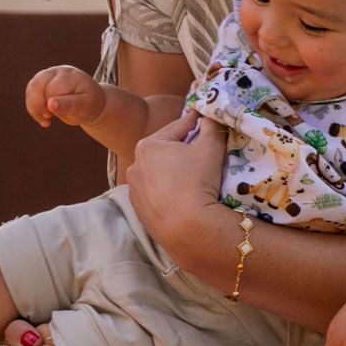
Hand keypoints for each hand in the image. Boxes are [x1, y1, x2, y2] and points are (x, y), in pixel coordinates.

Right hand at [25, 66, 106, 128]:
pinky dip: (32, 106)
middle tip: (49, 118)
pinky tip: (43, 116)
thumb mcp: (83, 107)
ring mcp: (51, 73)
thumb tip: (50, 104)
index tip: (51, 116)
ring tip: (46, 119)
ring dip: (34, 107)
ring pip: (32, 87)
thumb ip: (67, 105)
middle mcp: (60, 71)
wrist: (90, 101)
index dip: (50, 104)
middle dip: (39, 105)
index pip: (53, 89)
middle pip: (38, 84)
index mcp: (72, 76)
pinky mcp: (43, 80)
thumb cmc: (88, 105)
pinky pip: (31, 90)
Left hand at [127, 113, 225, 250]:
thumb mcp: (211, 147)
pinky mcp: (139, 211)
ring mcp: (134, 190)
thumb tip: (209, 117)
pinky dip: (167, 191)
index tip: (204, 118)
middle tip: (202, 151)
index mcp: (148, 145)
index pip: (178, 127)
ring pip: (159, 173)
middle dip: (182, 148)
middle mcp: (134, 165)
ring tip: (192, 177)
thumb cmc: (198, 181)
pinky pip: (156, 194)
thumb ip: (211, 126)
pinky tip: (181, 197)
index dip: (195, 122)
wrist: (187, 228)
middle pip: (165, 150)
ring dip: (173, 171)